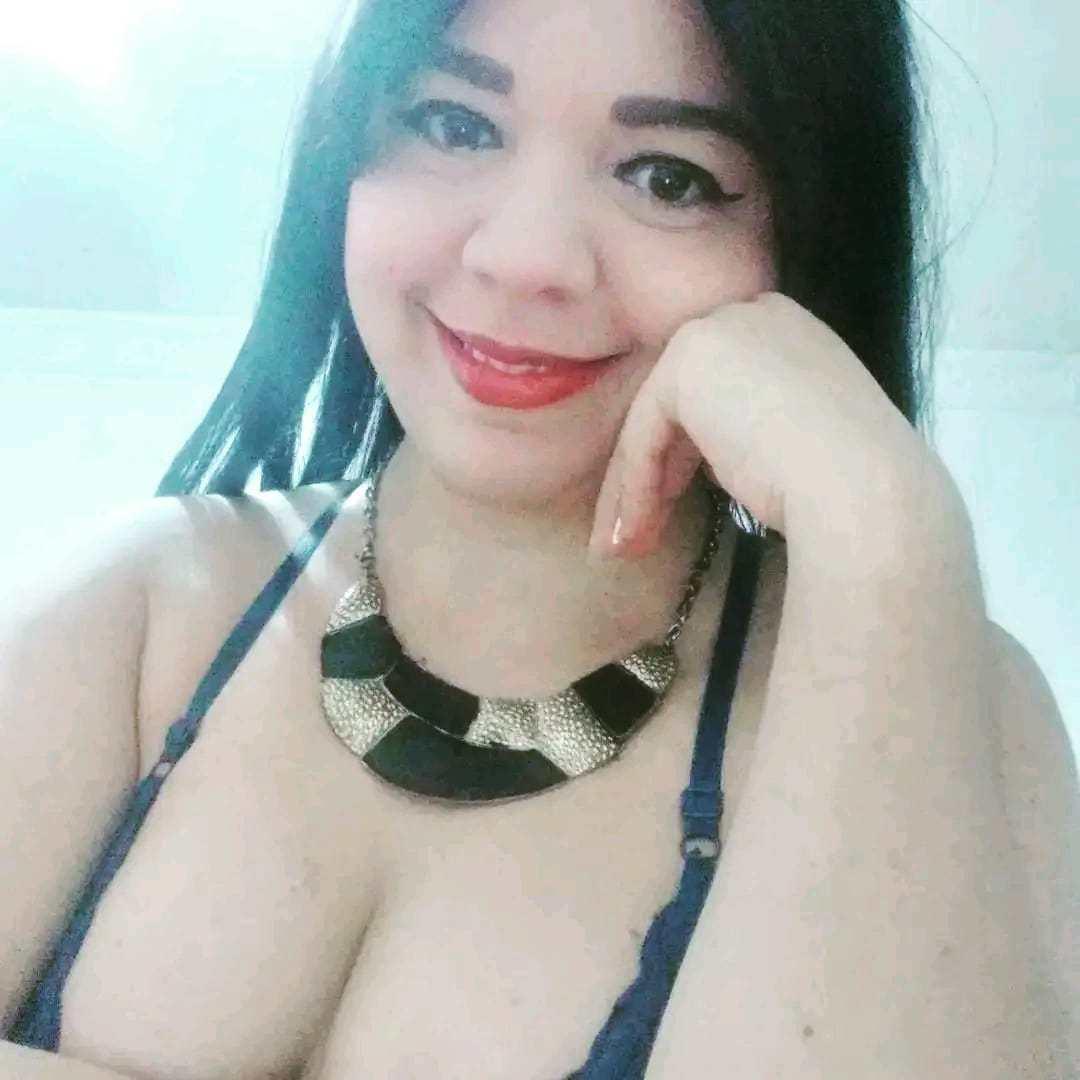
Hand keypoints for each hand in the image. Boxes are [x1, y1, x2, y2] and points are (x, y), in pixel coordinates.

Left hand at [587, 292, 944, 560]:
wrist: (865, 492)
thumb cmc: (846, 487)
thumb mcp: (794, 443)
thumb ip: (750, 429)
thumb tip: (704, 457)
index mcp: (789, 330)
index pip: (715, 389)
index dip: (687, 453)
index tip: (672, 506)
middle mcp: (753, 313)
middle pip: (677, 401)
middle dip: (651, 473)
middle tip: (636, 533)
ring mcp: (719, 329)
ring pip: (654, 419)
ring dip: (635, 489)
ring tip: (624, 548)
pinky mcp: (688, 358)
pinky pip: (645, 432)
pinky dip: (635, 486)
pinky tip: (632, 533)